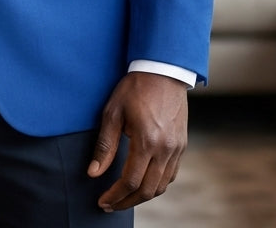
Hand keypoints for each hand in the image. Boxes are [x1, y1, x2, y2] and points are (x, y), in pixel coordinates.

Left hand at [88, 71, 188, 211]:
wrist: (163, 71)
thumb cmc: (135, 88)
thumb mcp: (113, 112)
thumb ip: (104, 146)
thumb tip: (94, 173)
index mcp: (147, 141)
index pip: (130, 181)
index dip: (115, 196)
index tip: (102, 202)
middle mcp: (165, 149)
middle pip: (147, 190)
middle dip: (127, 202)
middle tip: (110, 205)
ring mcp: (176, 149)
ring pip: (161, 186)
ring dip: (142, 196)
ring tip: (124, 197)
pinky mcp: (182, 145)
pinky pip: (171, 175)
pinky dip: (156, 184)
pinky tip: (143, 182)